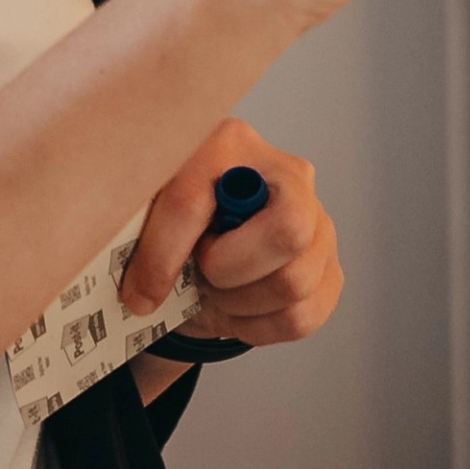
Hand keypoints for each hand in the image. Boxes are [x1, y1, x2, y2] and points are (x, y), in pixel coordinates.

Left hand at [120, 119, 340, 343]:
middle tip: (200, 272)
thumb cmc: (173, 219)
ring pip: (294, 284)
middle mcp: (288, 174)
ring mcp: (320, 223)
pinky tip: (237, 307)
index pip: (196, 201)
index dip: (164, 255)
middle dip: (227, 271)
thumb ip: (139, 229)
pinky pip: (302, 317)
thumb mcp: (145, 209)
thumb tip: (140, 294)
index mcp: (230, 142)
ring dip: (238, 302)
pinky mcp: (330, 271)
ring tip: (215, 287)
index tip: (138, 291)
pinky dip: (258, 326)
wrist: (205, 241)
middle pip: (286, 233)